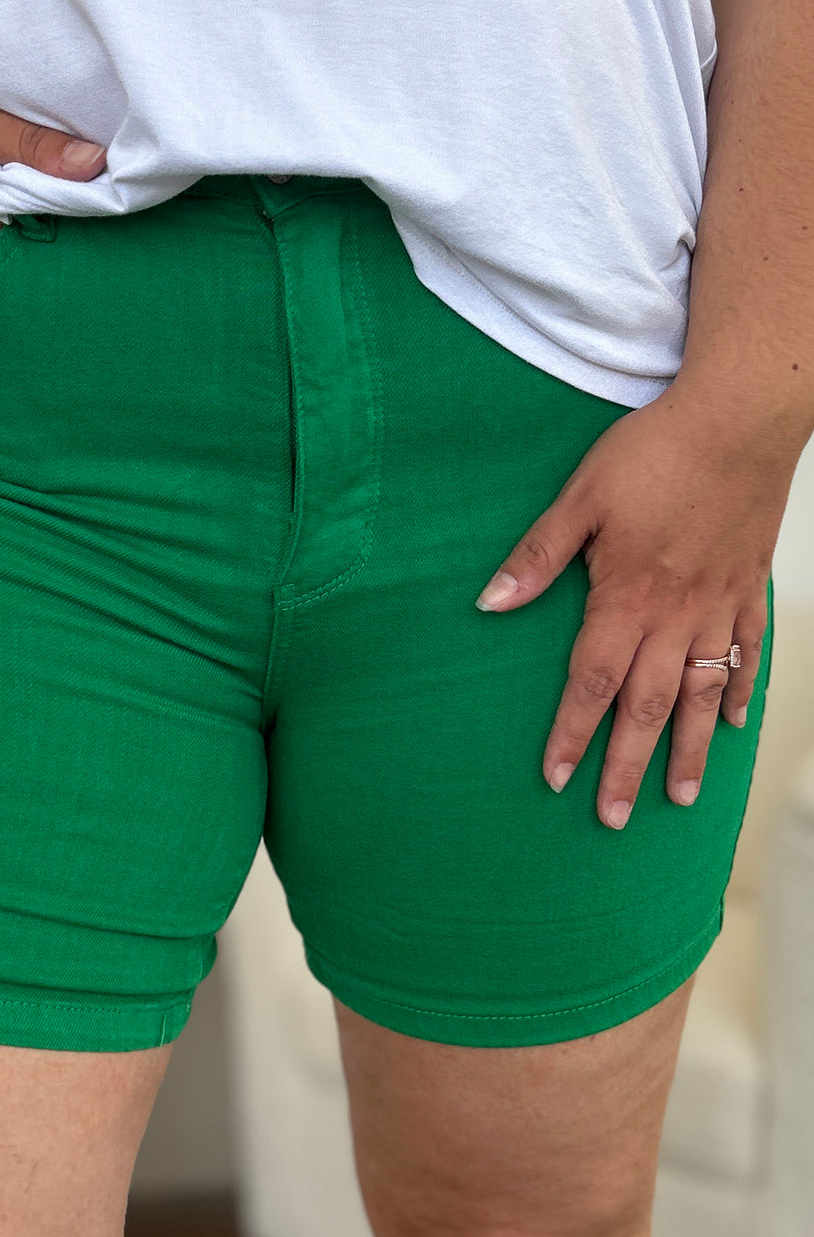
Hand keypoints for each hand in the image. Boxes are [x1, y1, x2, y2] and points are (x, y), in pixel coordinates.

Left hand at [473, 388, 794, 828]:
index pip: (591, 683)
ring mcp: (717, 606)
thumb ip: (537, 556)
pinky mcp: (747, 588)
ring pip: (702, 695)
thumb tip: (489, 603)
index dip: (571, 733)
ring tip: (680, 798)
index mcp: (626, 597)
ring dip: (688, 750)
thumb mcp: (581, 497)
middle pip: (647, 707)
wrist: (739, 418)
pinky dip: (740, 693)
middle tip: (614, 818)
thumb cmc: (653, 452)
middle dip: (627, 766)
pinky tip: (735, 726)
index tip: (554, 778)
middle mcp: (675, 615)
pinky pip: (746, 655)